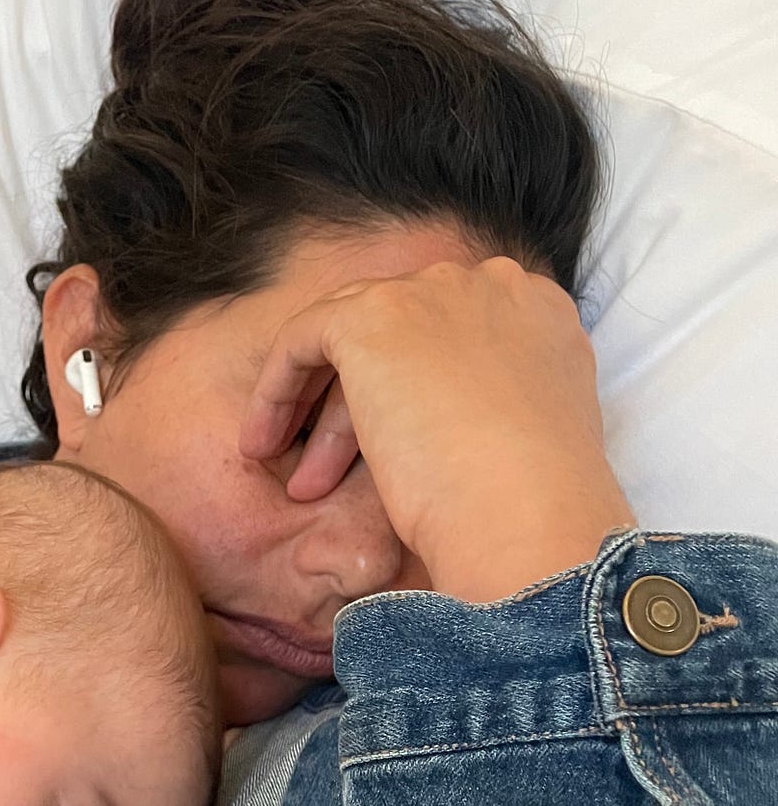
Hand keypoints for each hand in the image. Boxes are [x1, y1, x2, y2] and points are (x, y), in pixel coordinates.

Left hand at [239, 257, 634, 601]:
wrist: (523, 518)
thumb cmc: (527, 514)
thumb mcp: (523, 444)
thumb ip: (493, 411)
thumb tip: (451, 434)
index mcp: (541, 315)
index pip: (454, 338)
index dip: (412, 394)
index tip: (386, 455)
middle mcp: (493, 286)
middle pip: (402, 337)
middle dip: (359, 408)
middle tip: (328, 477)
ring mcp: (434, 291)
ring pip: (351, 338)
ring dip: (316, 411)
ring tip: (300, 487)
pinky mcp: (375, 314)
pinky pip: (304, 337)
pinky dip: (277, 388)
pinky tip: (264, 441)